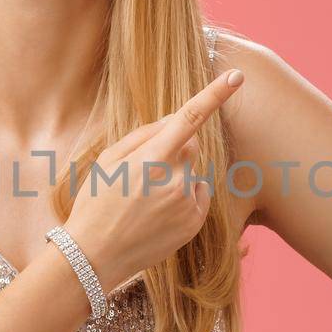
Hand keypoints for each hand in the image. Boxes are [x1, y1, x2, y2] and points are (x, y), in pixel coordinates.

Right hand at [64, 68, 244, 291]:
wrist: (95, 255)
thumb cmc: (96, 203)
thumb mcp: (108, 160)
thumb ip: (144, 135)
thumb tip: (173, 122)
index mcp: (152, 158)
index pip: (189, 118)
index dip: (215, 94)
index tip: (236, 76)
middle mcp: (176, 179)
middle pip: (190, 146)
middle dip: (173, 150)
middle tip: (142, 172)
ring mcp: (187, 202)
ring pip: (192, 173)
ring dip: (175, 178)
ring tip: (144, 201)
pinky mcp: (194, 222)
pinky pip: (197, 196)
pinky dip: (182, 198)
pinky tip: (156, 214)